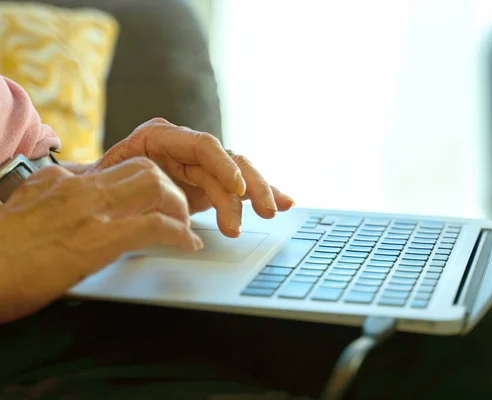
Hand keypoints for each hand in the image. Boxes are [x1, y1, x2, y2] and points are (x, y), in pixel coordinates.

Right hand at [0, 158, 201, 322]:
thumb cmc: (2, 251)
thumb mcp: (27, 209)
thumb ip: (53, 197)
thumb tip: (71, 192)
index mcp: (63, 181)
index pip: (118, 168)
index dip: (147, 182)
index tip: (159, 199)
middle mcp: (79, 187)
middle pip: (145, 167)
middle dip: (170, 189)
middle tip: (177, 212)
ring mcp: (90, 210)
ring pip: (156, 185)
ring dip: (179, 206)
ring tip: (184, 227)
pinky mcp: (99, 239)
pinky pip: (155, 226)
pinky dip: (178, 234)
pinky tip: (185, 244)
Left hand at [93, 118, 294, 237]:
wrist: (97, 192)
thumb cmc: (98, 183)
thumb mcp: (102, 179)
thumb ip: (115, 180)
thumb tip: (116, 190)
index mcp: (160, 138)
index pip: (203, 145)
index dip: (223, 165)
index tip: (236, 188)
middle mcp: (186, 148)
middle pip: (228, 160)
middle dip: (248, 186)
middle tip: (261, 212)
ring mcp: (200, 167)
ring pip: (239, 175)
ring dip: (258, 194)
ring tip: (272, 213)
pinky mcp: (209, 185)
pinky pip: (239, 188)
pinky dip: (261, 194)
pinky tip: (284, 201)